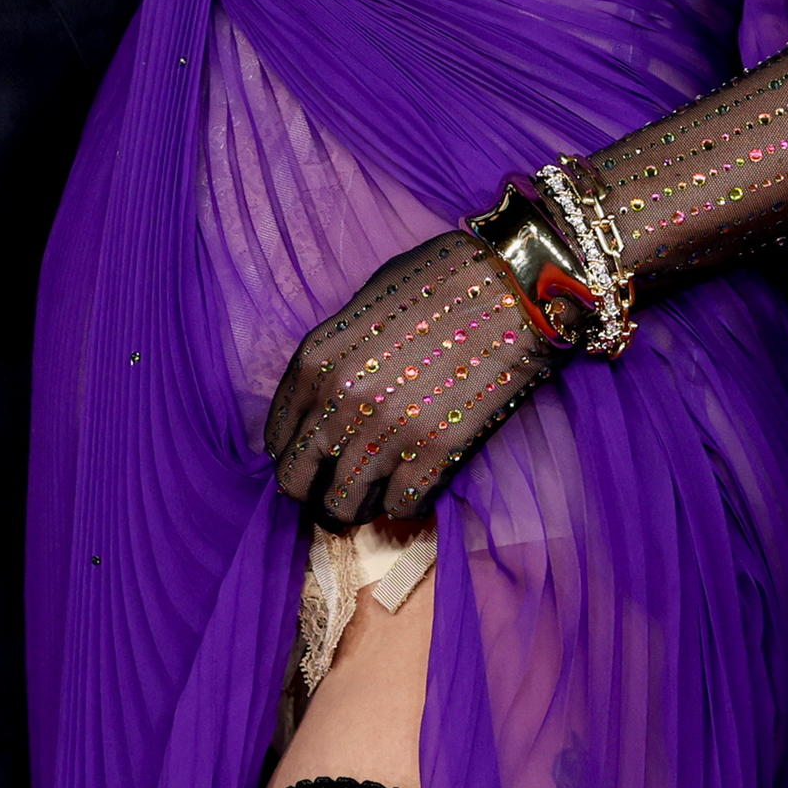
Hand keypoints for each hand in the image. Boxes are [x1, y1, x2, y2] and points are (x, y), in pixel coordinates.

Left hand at [260, 232, 562, 532]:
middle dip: (313, 488)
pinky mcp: (435, 453)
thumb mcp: (362, 304)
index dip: (291, 453)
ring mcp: (386, 432)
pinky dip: (405, 503)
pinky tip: (416, 481)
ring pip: (343, 506)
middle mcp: (340, 403)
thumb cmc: (438, 279)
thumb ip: (334, 357)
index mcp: (315, 361)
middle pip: (297, 481)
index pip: (277, 436)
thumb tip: (324, 398)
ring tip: (375, 490)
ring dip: (357, 504)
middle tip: (337, 484)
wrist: (510, 284)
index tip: (311, 459)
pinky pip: (400, 508)